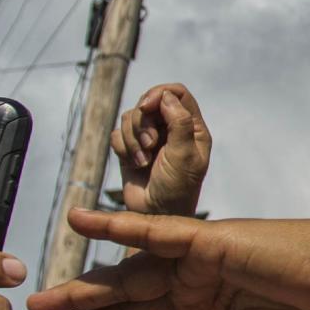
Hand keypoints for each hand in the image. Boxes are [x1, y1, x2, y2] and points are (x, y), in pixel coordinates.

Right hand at [112, 82, 212, 214]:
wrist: (155, 216)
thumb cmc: (177, 190)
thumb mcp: (185, 156)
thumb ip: (179, 122)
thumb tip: (165, 95)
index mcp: (191, 127)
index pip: (176, 93)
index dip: (159, 94)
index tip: (147, 107)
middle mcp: (171, 129)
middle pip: (149, 101)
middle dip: (144, 121)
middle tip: (150, 145)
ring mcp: (149, 138)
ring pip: (131, 116)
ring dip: (133, 138)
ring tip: (144, 160)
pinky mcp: (130, 149)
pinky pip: (117, 134)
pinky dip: (123, 147)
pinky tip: (135, 164)